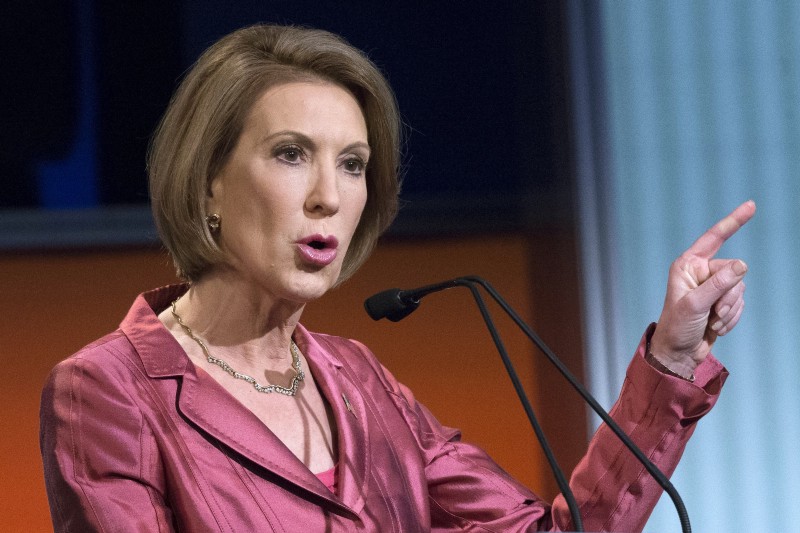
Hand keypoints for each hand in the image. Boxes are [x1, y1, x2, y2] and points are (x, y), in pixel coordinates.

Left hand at [649, 200, 755, 377]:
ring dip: (729, 311)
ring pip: (740, 289)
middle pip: (734, 272)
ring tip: (711, 322)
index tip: (751, 206)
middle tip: (712, 314)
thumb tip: (742, 265)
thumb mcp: (695, 305)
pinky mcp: (721, 302)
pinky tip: (716, 328)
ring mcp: (712, 287)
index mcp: (688, 265)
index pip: (714, 238)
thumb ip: (718, 285)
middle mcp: (701, 272)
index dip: (733, 222)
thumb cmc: (677, 327)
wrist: (678, 352)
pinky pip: (740, 304)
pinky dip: (731, 319)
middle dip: (728, 297)